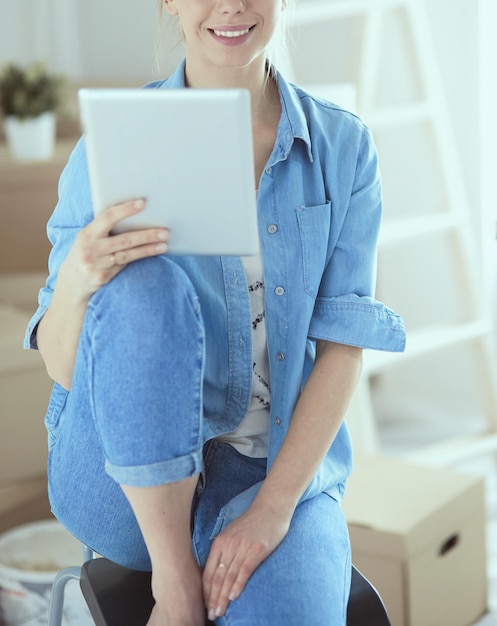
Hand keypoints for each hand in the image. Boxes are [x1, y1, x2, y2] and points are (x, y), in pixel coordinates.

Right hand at [61, 198, 168, 299]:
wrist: (72, 281)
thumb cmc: (87, 251)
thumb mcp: (88, 238)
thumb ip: (104, 228)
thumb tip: (135, 215)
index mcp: (86, 234)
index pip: (107, 217)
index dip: (125, 209)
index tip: (143, 203)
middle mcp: (91, 249)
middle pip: (124, 240)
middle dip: (146, 235)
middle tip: (165, 231)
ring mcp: (97, 265)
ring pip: (128, 255)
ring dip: (148, 249)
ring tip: (164, 244)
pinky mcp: (103, 277)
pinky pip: (125, 266)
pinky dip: (140, 259)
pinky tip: (152, 253)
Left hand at [202, 504, 290, 620]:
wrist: (270, 508)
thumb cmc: (252, 522)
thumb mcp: (232, 533)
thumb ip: (224, 549)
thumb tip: (218, 569)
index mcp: (220, 542)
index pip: (208, 571)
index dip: (206, 591)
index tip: (205, 605)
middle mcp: (228, 545)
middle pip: (217, 576)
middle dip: (213, 599)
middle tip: (211, 615)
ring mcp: (242, 547)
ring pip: (229, 576)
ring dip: (223, 597)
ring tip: (220, 612)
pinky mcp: (256, 549)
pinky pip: (244, 570)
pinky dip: (238, 584)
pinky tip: (234, 597)